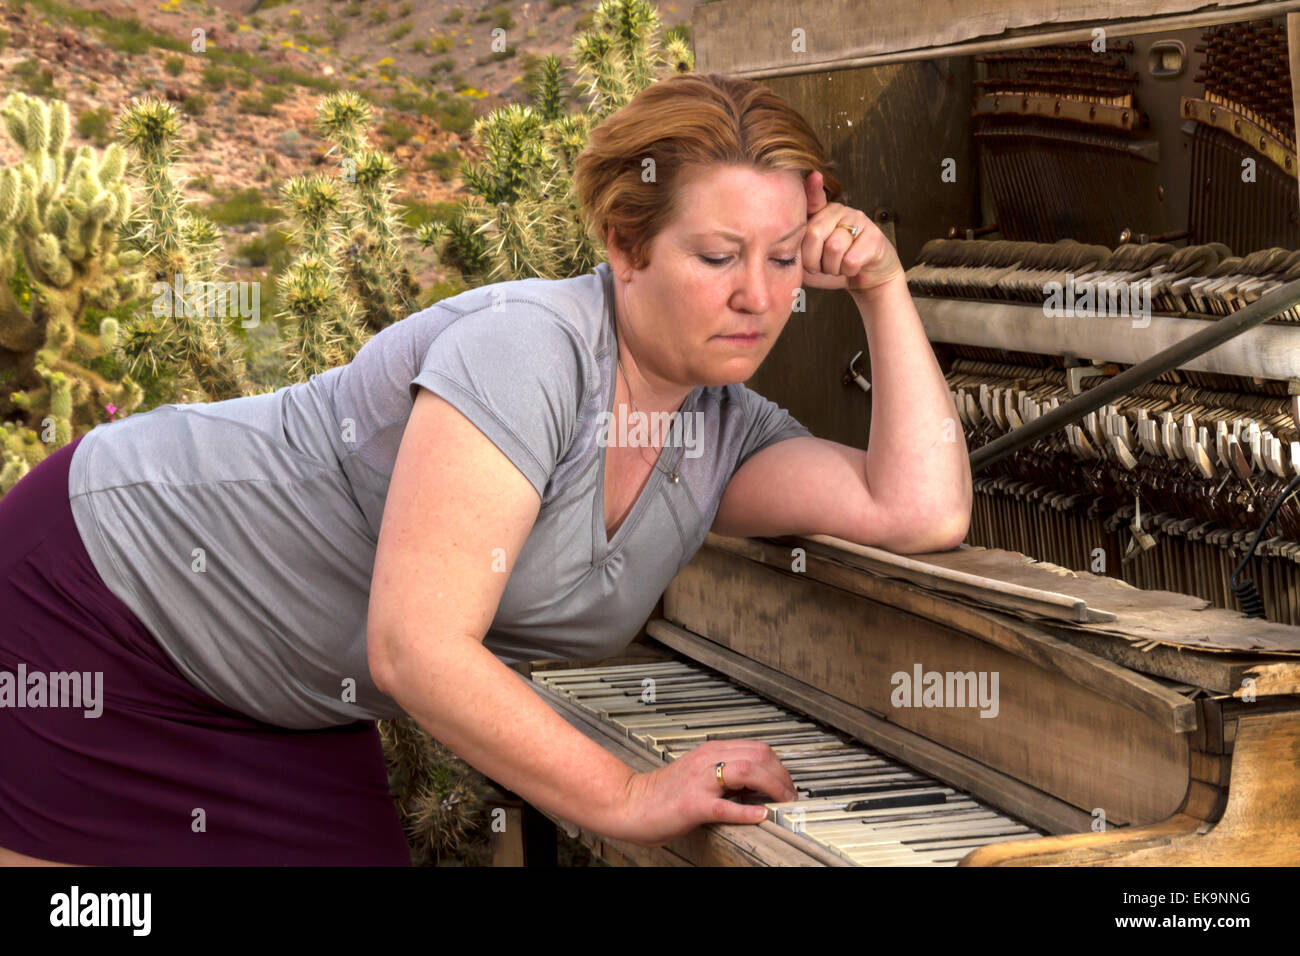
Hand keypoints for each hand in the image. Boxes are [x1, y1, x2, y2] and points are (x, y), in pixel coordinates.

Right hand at [612, 739, 798, 846]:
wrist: (631, 803)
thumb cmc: (664, 793)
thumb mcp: (700, 774)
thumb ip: (726, 774)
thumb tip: (757, 785)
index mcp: (711, 751)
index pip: (757, 748)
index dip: (779, 766)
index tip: (787, 784)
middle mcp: (708, 760)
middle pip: (758, 756)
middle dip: (782, 776)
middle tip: (790, 795)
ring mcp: (701, 781)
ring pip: (747, 772)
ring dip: (773, 787)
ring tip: (783, 802)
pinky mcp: (693, 804)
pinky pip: (726, 805)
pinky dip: (748, 811)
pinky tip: (761, 816)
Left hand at [801, 170, 904, 294]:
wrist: (868, 278)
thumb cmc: (835, 267)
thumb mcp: (810, 261)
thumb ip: (798, 252)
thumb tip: (789, 247)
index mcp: (822, 214)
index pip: (814, 199)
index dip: (813, 188)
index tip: (814, 176)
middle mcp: (840, 211)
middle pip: (814, 233)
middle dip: (813, 261)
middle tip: (821, 267)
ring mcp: (858, 220)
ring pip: (834, 248)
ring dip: (832, 268)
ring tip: (838, 266)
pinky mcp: (874, 236)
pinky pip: (850, 260)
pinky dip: (848, 271)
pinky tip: (853, 267)